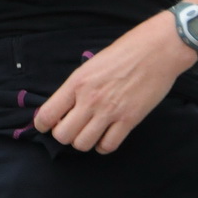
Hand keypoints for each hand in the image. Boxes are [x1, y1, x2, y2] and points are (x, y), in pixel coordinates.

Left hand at [32, 14, 196, 153]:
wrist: (155, 51)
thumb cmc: (122, 54)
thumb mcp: (90, 66)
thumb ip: (76, 87)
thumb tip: (63, 108)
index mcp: (76, 83)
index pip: (47, 114)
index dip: (42, 125)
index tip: (46, 126)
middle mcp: (89, 99)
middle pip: (63, 135)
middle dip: (63, 135)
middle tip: (71, 128)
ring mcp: (109, 111)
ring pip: (83, 144)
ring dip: (83, 142)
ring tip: (89, 132)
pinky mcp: (129, 120)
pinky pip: (108, 146)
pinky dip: (103, 146)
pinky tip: (105, 137)